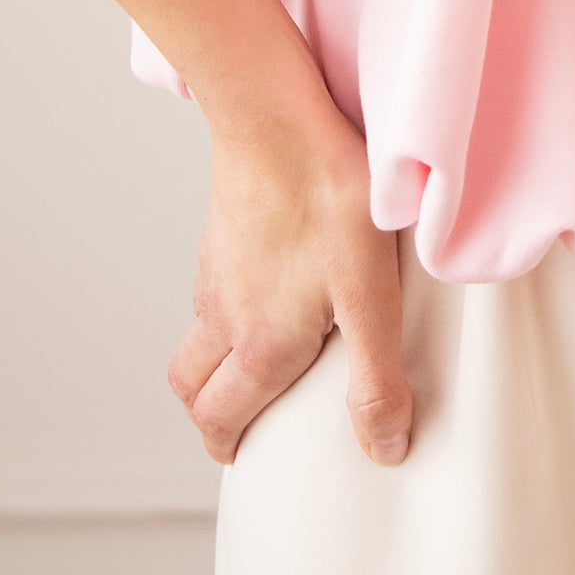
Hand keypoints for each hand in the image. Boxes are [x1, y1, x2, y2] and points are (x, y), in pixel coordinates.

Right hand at [168, 94, 411, 467]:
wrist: (278, 117)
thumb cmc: (328, 201)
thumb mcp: (371, 299)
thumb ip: (376, 378)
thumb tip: (384, 447)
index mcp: (258, 345)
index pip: (217, 417)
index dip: (225, 445)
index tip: (242, 457)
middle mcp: (224, 314)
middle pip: (191, 385)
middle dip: (209, 412)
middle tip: (241, 420)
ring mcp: (216, 270)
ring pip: (198, 335)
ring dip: (217, 359)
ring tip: (262, 358)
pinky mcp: (222, 232)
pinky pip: (211, 288)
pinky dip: (226, 309)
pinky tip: (270, 285)